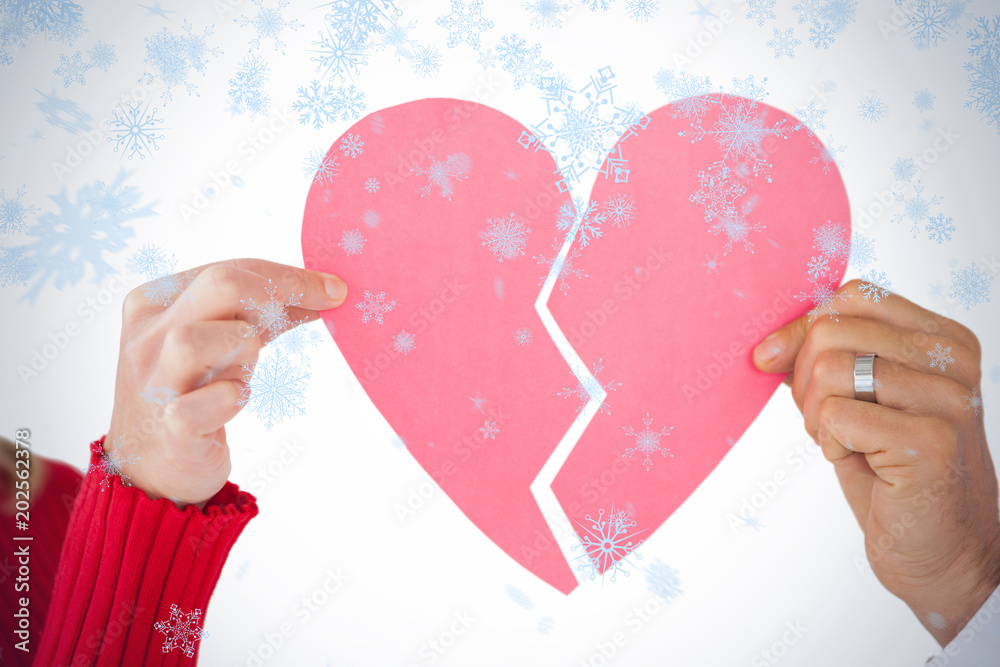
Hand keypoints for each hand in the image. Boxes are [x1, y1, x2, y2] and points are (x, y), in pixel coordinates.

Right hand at [104, 259, 346, 507]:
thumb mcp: (223, 341)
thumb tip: (324, 289)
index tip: (332, 289)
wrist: (153, 468)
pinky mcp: (169, 431)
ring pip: (195, 341)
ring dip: (242, 348)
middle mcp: (146, 338)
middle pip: (218, 286)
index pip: (227, 269)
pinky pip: (195, 409)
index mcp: (154, 303)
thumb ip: (262, 314)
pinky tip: (237, 400)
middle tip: (320, 309)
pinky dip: (227, 400)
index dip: (288, 277)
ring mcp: (153, 385)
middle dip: (280, 294)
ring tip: (247, 370)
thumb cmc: (194, 392)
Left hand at [753, 279, 999, 645]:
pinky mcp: (931, 441)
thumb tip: (767, 346)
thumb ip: (825, 359)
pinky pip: (837, 415)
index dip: (800, 328)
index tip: (772, 361)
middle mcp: (953, 359)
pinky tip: (855, 461)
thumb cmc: (892, 474)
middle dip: (802, 380)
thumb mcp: (857, 400)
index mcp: (941, 338)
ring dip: (814, 414)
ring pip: (830, 368)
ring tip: (842, 442)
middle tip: (821, 421)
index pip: (851, 297)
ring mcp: (948, 398)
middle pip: (831, 330)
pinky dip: (827, 441)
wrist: (939, 552)